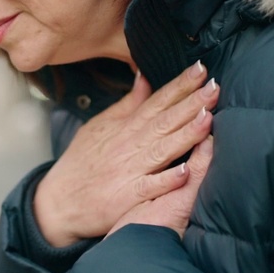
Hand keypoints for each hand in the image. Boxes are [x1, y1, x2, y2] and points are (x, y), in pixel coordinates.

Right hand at [33, 61, 219, 247]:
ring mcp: (130, 171)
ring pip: (163, 150)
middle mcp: (130, 146)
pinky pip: (151, 187)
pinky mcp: (128, 197)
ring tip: (207, 118)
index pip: (157, 102)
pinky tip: (185, 171)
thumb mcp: (100, 126)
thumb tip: (145, 78)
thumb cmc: (82, 163)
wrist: (59, 202)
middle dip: (191, 103)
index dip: (180, 86)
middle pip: (165, 121)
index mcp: (125, 127)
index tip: (201, 70)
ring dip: (186, 134)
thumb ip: (127, 104)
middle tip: (214, 87)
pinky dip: (167, 179)